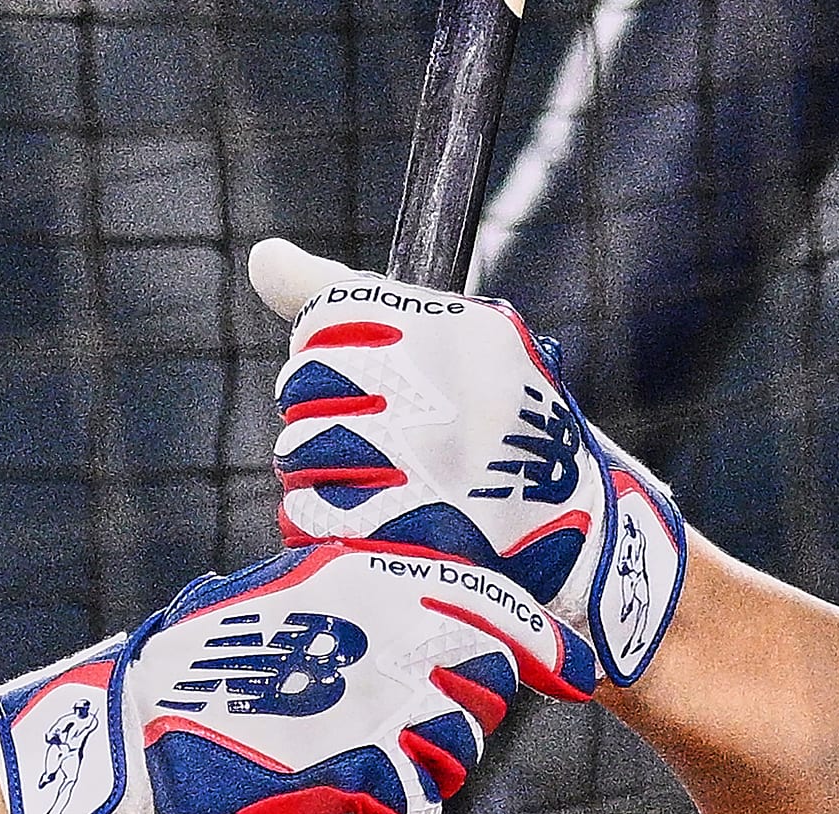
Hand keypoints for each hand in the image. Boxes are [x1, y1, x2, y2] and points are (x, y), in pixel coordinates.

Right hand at [0, 541, 597, 813]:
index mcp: (358, 578)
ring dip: (426, 777)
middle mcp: (382, 631)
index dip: (540, 640)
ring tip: (370, 788)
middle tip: (407, 743)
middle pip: (483, 681)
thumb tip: (385, 602)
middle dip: (463, 718)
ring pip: (458, 750)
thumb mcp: (256, 605)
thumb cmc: (177, 678)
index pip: (489, 599)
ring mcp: (375, 703)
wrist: (120, 749)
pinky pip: (421, 811)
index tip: (568, 672)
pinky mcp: (358, 774)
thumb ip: (327, 598)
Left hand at [248, 238, 689, 685]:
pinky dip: (332, 520)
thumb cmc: (498, 424)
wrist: (576, 531)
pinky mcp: (395, 527)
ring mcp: (413, 459)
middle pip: (303, 387)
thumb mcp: (444, 339)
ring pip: (300, 452)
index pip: (328, 324)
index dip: (335, 354)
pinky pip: (311, 512)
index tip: (372, 377)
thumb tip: (262, 258)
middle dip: (327, 413)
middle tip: (387, 437)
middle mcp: (430, 385)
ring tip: (391, 481)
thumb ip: (342, 298)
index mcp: (447, 330)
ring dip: (328, 470)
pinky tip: (380, 522)